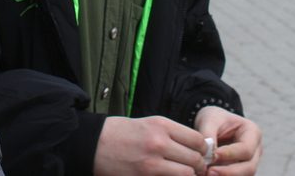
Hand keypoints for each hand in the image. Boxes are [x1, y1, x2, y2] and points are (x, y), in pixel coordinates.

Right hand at [94, 115, 208, 175]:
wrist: (92, 144)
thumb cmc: (120, 133)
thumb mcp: (147, 124)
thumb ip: (170, 134)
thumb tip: (194, 146)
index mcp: (161, 125)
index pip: (197, 140)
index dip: (203, 149)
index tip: (200, 154)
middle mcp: (159, 142)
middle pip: (195, 159)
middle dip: (198, 166)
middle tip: (195, 168)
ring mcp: (152, 163)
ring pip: (186, 174)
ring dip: (188, 175)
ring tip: (183, 174)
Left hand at [193, 106, 262, 175]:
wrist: (212, 124)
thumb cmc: (214, 119)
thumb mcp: (210, 119)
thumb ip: (208, 134)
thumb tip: (208, 154)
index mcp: (253, 132)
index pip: (246, 149)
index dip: (230, 154)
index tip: (213, 155)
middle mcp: (255, 150)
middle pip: (249, 167)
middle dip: (229, 172)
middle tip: (209, 171)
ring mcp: (250, 162)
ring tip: (206, 173)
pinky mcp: (241, 171)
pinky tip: (207, 174)